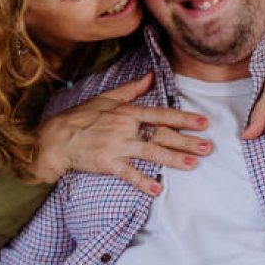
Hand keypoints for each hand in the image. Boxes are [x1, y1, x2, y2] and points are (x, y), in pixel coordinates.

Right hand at [34, 72, 211, 194]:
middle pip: (161, 134)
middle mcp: (125, 127)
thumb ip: (132, 89)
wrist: (57, 137)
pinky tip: (157, 188)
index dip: (183, 118)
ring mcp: (117, 145)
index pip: (161, 114)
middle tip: (208, 147)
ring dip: (173, 158)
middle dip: (186, 141)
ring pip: (150, 152)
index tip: (203, 122)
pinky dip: (142, 181)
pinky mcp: (107, 162)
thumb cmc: (82, 117)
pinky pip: (128, 173)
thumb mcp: (107, 98)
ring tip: (193, 164)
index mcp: (128, 112)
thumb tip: (151, 75)